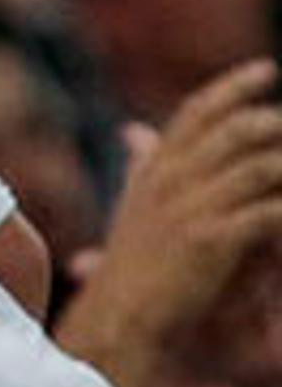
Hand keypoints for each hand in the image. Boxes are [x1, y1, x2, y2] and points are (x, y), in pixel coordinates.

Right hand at [61, 58, 281, 368]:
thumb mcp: (132, 206)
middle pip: (236, 130)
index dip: (233, 87)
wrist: (120, 316)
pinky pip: (269, 211)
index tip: (265, 70)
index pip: (196, 111)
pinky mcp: (211, 238)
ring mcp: (190, 207)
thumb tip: (135, 131)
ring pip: (260, 165)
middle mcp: (171, 180)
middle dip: (275, 122)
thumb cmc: (132, 267)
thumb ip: (142, 165)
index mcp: (154, 169)